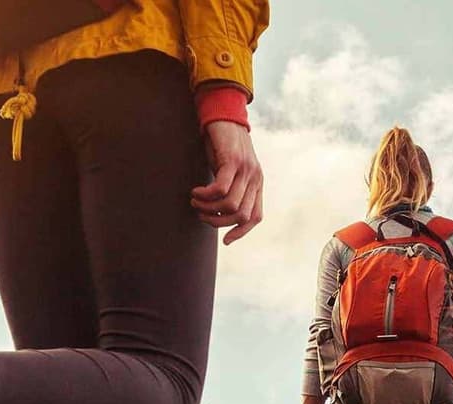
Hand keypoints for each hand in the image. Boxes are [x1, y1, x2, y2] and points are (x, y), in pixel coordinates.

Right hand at [191, 120, 262, 244]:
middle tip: (200, 214)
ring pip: (230, 205)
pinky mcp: (233, 161)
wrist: (222, 113)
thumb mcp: (228, 170)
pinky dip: (206, 196)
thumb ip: (229, 188)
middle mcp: (255, 178)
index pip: (255, 217)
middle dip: (218, 221)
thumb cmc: (221, 143)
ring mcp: (246, 169)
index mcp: (256, 183)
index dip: (241, 232)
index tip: (225, 240)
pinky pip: (221, 189)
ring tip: (195, 201)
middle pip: (241, 215)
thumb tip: (217, 212)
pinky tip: (196, 191)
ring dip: (209, 208)